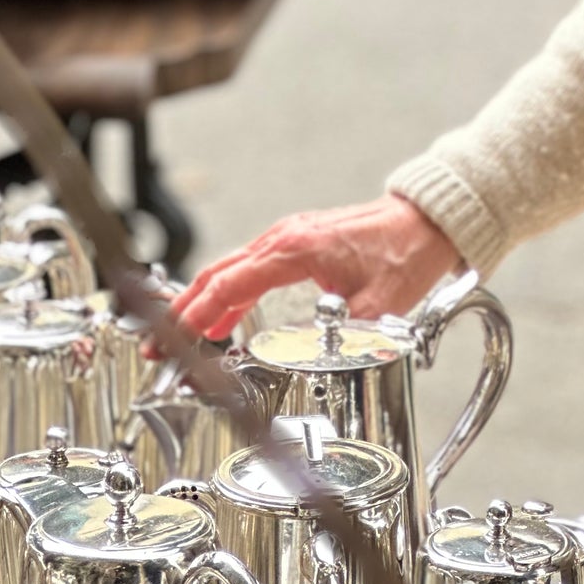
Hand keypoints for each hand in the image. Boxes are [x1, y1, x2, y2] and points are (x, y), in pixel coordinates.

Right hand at [172, 194, 462, 340]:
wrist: (428, 221)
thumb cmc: (406, 253)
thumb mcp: (379, 305)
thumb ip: (340, 335)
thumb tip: (310, 362)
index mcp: (296, 248)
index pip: (231, 283)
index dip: (198, 317)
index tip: (172, 342)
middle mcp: (286, 237)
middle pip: (219, 273)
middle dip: (184, 310)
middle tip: (155, 344)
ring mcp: (291, 237)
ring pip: (231, 269)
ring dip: (202, 301)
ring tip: (176, 336)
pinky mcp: (300, 243)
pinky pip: (251, 267)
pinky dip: (228, 292)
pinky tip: (222, 320)